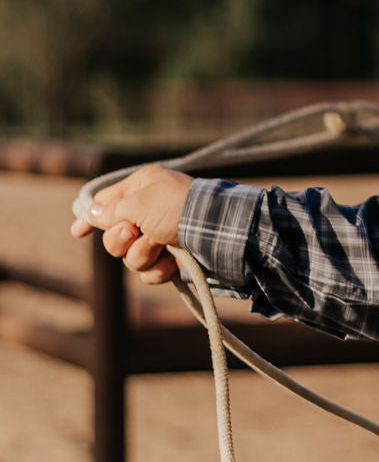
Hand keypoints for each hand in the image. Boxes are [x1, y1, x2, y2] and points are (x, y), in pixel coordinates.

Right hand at [70, 164, 193, 284]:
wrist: (217, 231)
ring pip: (129, 257)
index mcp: (142, 188)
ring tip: (160, 246)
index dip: (91, 217)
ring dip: (141, 254)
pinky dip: (158, 269)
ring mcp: (161, 237)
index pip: (107, 201)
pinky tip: (171, 262)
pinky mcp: (171, 260)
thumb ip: (112, 210)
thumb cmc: (178, 208)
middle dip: (119, 239)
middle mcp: (150, 211)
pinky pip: (149, 273)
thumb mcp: (140, 202)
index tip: (77, 232)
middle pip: (113, 236)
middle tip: (133, 233)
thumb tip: (92, 212)